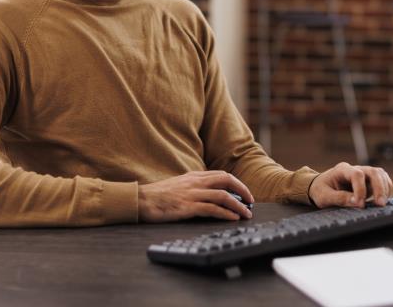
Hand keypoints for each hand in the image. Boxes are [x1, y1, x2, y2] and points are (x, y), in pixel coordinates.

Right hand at [137, 171, 254, 222]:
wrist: (141, 200)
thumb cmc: (158, 195)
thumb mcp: (179, 185)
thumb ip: (193, 186)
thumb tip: (209, 192)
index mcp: (194, 176)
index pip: (221, 175)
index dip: (236, 183)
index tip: (244, 193)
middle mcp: (195, 182)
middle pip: (226, 180)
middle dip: (243, 190)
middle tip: (251, 201)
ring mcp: (192, 194)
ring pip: (223, 195)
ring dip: (238, 205)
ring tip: (246, 214)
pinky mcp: (188, 207)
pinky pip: (212, 209)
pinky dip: (226, 213)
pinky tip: (233, 218)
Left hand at [307, 162, 392, 208]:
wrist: (318, 187)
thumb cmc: (320, 191)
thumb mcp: (324, 196)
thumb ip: (339, 198)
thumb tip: (357, 203)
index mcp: (342, 170)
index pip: (357, 174)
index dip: (361, 189)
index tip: (360, 204)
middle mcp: (354, 169)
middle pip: (373, 172)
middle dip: (379, 188)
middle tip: (380, 204)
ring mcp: (363, 174)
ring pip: (380, 175)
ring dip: (384, 188)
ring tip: (382, 204)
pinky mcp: (368, 181)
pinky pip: (382, 181)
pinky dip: (385, 189)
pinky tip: (381, 201)